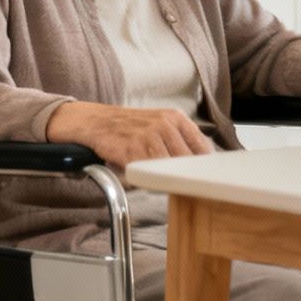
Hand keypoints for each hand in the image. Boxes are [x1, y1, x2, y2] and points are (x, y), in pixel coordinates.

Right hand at [45, 101, 211, 169]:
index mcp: (175, 118)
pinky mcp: (131, 149)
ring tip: (162, 181)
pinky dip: (148, 178)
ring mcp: (147, 136)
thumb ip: (181, 139)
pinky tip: (144, 177)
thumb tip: (203, 160)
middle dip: (184, 174)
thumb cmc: (131, 126)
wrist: (97, 121)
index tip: (203, 176)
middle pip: (186, 159)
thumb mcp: (161, 123)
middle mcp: (164, 125)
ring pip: (168, 167)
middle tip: (183, 183)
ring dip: (166, 178)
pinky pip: (147, 171)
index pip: (201, 146)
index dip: (202, 165)